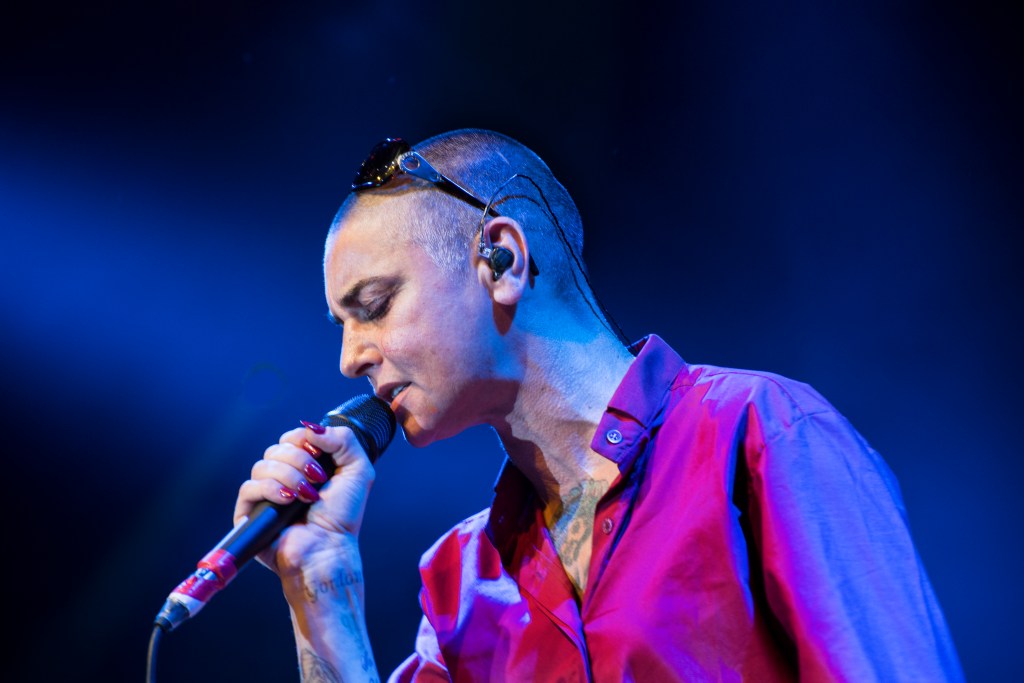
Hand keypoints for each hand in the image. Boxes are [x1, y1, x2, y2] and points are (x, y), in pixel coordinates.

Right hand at [233, 423, 375, 577]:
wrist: (328, 549)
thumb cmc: (343, 516)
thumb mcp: (357, 469)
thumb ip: (343, 439)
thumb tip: (311, 428)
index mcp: (305, 466)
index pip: (292, 438)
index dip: (304, 441)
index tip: (321, 456)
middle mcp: (283, 477)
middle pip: (277, 448)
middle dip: (300, 460)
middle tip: (317, 478)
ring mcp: (265, 494)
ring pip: (262, 465)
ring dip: (289, 475)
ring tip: (305, 495)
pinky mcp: (250, 512)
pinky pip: (249, 487)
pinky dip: (269, 489)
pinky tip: (287, 499)